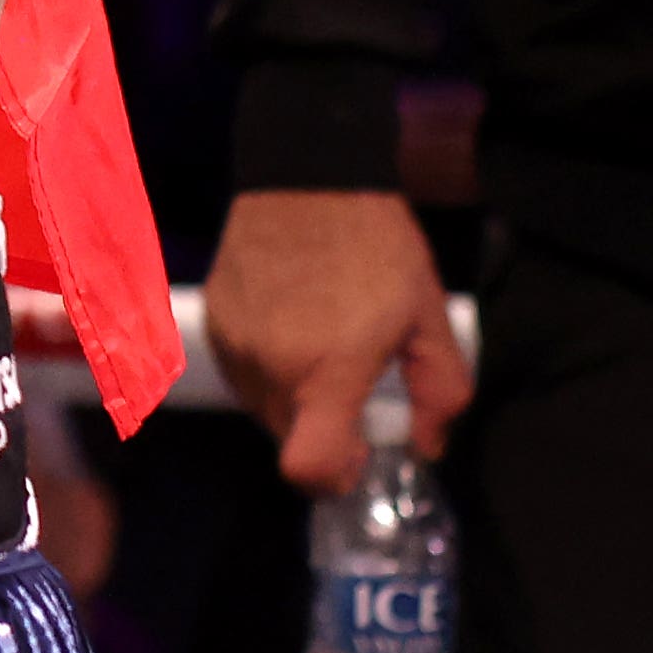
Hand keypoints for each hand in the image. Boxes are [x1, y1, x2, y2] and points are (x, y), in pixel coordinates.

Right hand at [201, 185, 467, 494]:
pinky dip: (267, 369)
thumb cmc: (378, 246)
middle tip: (352, 387)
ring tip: (319, 348)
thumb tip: (426, 443)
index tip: (356, 456)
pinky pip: (242, 373)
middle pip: (287, 440)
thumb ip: (440, 389)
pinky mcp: (212, 323)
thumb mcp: (429, 315)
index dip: (333, 477)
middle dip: (322, 432)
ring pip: (262, 408)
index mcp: (327, 371)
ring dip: (293, 400)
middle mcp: (271, 368)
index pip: (306, 466)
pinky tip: (290, 326)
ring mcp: (234, 346)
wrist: (306, 176)